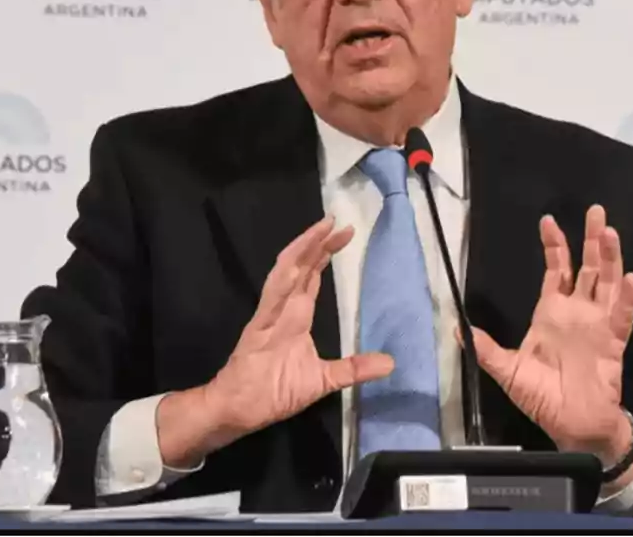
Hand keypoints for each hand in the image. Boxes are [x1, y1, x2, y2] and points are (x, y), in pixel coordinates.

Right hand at [158, 215, 393, 465]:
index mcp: (297, 316)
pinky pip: (270, 301)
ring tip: (317, 230)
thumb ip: (354, 368)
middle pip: (301, 267)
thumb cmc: (276, 392)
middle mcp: (284, 308)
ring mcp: (269, 315)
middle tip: (336, 221)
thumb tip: (390, 363)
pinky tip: (293, 267)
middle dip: (317, 243)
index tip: (345, 233)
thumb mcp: (324, 380)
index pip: (313, 276)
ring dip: (301, 251)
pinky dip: (281, 282)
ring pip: (285, 274)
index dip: (325, 254)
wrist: (241, 411)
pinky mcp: (258, 328)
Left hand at [470, 205, 632, 473]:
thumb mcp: (507, 370)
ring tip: (609, 232)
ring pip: (607, 282)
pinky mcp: (613, 341)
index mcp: (552, 313)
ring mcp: (597, 324)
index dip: (555, 245)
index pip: (557, 270)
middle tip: (595, 210)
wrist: (571, 425)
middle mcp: (577, 312)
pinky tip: (628, 277)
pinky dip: (627, 297)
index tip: (548, 220)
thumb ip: (485, 348)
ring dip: (610, 257)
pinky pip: (622, 315)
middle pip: (588, 267)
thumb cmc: (541, 397)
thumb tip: (457, 329)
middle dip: (590, 238)